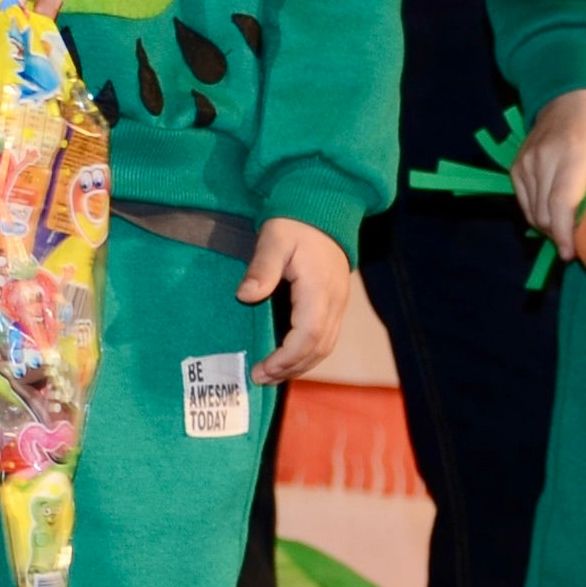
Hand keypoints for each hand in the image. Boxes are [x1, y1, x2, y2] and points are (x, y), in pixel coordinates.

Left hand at [243, 218, 354, 382]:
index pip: (308, 335)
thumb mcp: (273, 239)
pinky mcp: (336, 302)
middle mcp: (334, 301)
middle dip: (290, 368)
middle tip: (260, 378)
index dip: (286, 358)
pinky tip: (288, 358)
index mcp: (318, 289)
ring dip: (300, 365)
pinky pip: (327, 337)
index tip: (262, 369)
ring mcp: (339, 303)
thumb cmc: (295, 223)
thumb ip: (262, 268)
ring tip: (271, 375)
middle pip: (319, 348)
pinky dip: (308, 354)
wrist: (322, 208)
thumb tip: (245, 296)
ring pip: (326, 346)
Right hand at [514, 89, 585, 249]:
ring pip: (532, 210)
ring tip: (568, 232)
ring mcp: (527, 160)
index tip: (572, 254)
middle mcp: (545, 156)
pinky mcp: (517, 165)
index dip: (564, 232)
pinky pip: (523, 202)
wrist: (571, 98)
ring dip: (548, 227)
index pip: (562, 200)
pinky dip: (537, 215)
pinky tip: (554, 217)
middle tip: (577, 246)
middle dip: (558, 235)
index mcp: (576, 153)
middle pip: (544, 211)